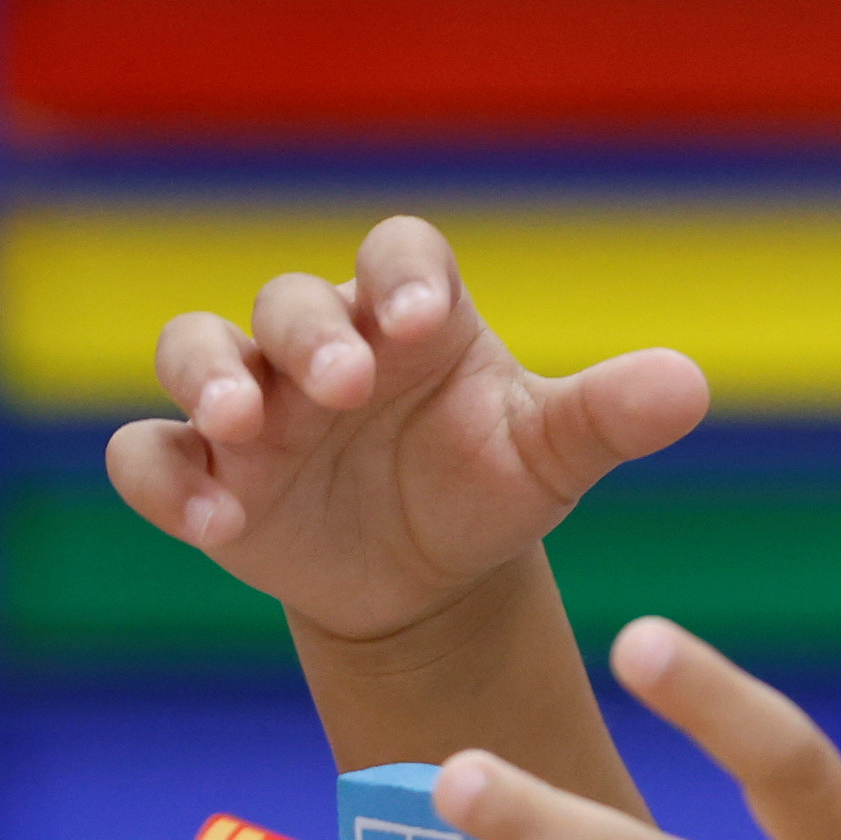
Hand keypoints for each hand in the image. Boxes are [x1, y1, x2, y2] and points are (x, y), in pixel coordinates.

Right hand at [103, 217, 707, 645]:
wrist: (422, 583)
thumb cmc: (484, 490)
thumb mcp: (550, 457)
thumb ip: (608, 416)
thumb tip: (689, 387)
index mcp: (411, 318)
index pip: (399, 257)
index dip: (400, 275)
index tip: (420, 318)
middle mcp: (319, 346)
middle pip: (288, 301)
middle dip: (307, 336)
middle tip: (342, 388)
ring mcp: (250, 407)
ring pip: (194, 351)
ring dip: (209, 380)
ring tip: (243, 431)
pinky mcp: (203, 475)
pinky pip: (151, 459)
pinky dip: (169, 482)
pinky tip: (216, 529)